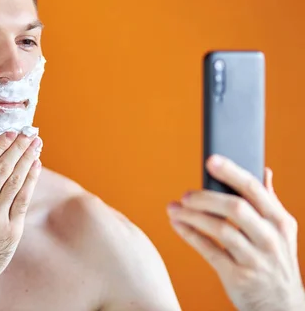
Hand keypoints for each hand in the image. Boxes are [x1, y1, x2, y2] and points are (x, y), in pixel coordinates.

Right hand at [0, 131, 41, 301]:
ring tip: (36, 144)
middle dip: (17, 148)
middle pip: (2, 170)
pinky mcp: (12, 231)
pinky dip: (31, 181)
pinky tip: (36, 166)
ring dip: (27, 160)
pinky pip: (23, 201)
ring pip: (15, 182)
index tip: (9, 133)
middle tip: (28, 133)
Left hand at [167, 155, 304, 310]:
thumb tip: (265, 171)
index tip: (211, 160)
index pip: (254, 190)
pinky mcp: (237, 276)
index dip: (231, 172)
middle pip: (235, 208)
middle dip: (206, 197)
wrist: (282, 307)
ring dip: (192, 216)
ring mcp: (254, 258)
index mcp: (280, 221)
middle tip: (185, 195)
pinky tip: (177, 224)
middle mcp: (270, 238)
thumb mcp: (282, 232)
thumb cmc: (275, 262)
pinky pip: (209, 250)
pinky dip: (190, 235)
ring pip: (220, 229)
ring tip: (174, 209)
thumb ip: (270, 201)